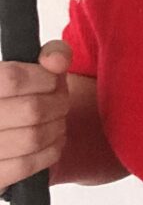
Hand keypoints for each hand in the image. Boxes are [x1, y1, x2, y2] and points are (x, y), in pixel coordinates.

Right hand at [0, 40, 71, 189]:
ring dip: (56, 128)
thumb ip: (50, 55)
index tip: (52, 80)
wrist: (4, 133)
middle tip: (60, 102)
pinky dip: (50, 151)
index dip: (44, 78)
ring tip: (56, 121)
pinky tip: (52, 142)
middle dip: (58, 104)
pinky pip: (27, 165)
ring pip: (33, 138)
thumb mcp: (28, 69)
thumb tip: (57, 60)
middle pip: (32, 110)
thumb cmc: (14, 99)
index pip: (13, 79)